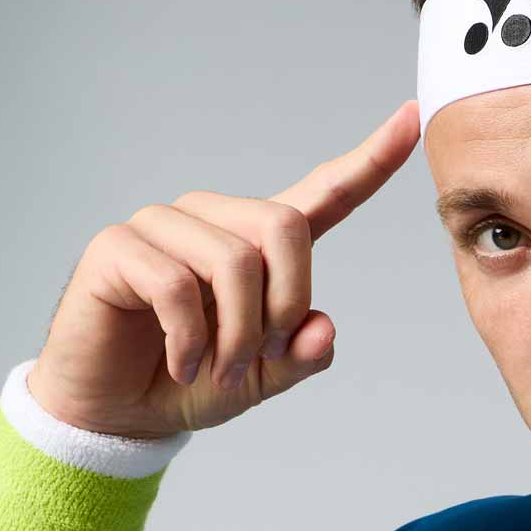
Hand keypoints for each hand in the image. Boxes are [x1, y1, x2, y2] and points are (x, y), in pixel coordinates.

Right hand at [26, 101, 420, 438]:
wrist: (117, 414)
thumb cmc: (192, 383)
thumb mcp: (265, 378)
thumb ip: (302, 354)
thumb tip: (320, 327)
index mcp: (260, 242)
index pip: (325, 192)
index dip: (371, 159)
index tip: (413, 116)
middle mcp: (214, 220)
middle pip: (285, 228)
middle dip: (284, 305)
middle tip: (261, 359)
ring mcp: (163, 226)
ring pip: (234, 262)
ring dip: (237, 337)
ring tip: (217, 371)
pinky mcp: (118, 246)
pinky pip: (177, 286)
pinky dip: (191, 341)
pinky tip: (183, 364)